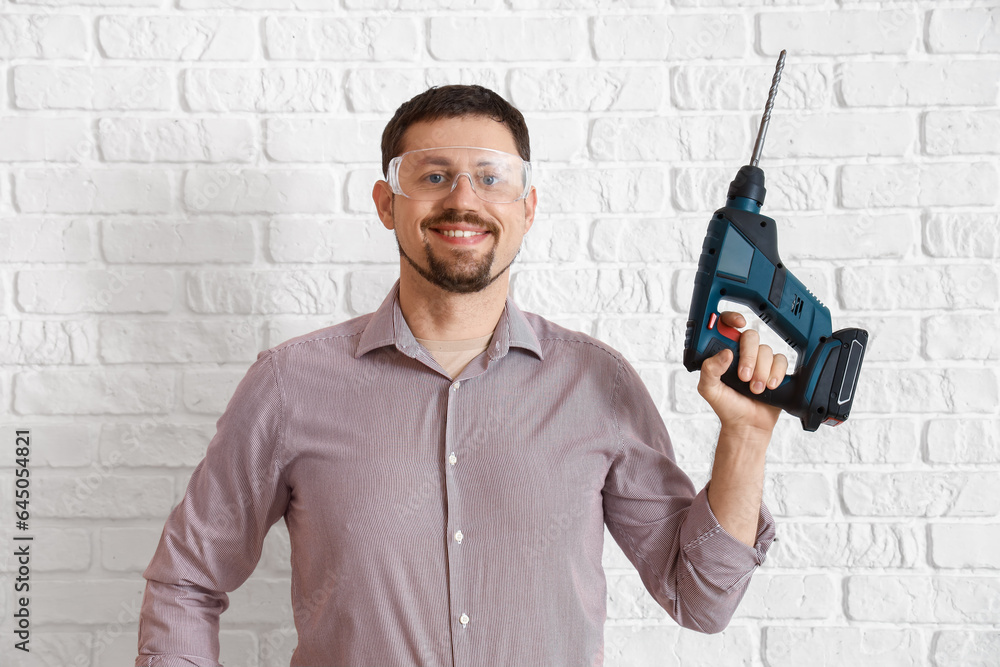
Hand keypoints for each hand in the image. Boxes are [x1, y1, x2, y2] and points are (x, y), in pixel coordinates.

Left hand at [697, 311, 787, 435]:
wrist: (747, 425)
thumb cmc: (725, 406)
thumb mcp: (709, 389)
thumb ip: (709, 370)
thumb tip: (725, 354)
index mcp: (723, 353)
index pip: (726, 326)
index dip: (732, 318)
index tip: (738, 323)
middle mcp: (742, 353)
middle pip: (750, 337)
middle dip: (749, 357)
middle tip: (744, 377)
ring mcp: (759, 361)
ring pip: (766, 350)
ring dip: (761, 371)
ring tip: (755, 389)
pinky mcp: (775, 369)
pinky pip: (781, 360)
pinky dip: (776, 373)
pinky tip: (770, 386)